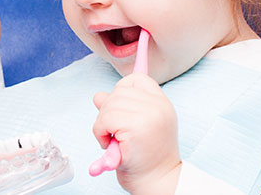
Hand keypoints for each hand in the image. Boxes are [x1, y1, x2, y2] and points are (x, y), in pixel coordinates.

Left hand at [92, 73, 181, 194]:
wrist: (157, 182)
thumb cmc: (145, 157)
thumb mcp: (134, 126)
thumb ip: (118, 107)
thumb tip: (98, 96)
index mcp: (162, 103)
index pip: (137, 79)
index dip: (122, 91)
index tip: (120, 110)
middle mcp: (158, 106)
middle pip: (118, 91)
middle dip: (108, 111)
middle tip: (115, 132)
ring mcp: (149, 115)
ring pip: (108, 105)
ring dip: (102, 124)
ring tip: (114, 140)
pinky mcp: (136, 127)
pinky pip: (104, 120)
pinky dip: (100, 133)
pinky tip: (111, 145)